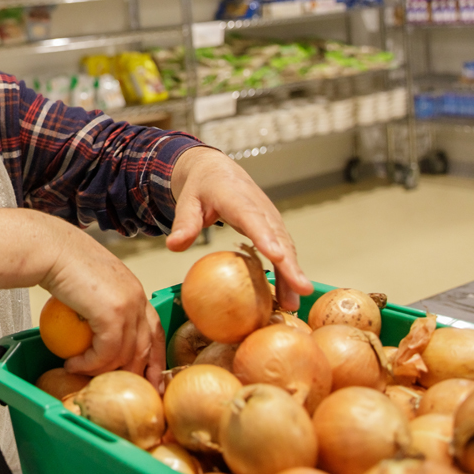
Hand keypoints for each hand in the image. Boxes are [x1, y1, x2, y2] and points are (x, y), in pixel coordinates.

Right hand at [37, 215, 165, 388]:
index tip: (148, 379)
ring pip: (125, 354)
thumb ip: (100, 305)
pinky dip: (89, 364)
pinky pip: (105, 352)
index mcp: (136, 291)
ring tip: (81, 372)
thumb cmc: (62, 263)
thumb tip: (93, 333)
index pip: (155, 330)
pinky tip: (72, 364)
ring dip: (103, 370)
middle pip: (146, 347)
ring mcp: (128, 306)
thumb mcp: (91, 285)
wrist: (51, 249)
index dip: (154, 358)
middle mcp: (138, 298)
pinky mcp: (111, 314)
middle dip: (136, 374)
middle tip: (120, 390)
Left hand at [166, 147, 313, 310]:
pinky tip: (289, 295)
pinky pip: (283, 249)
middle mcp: (260, 208)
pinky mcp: (273, 227)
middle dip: (289, 264)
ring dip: (292, 273)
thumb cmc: (202, 187)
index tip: (277, 256)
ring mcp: (270, 218)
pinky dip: (288, 271)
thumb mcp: (187, 200)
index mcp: (236, 197)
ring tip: (294, 303)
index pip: (253, 218)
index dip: (266, 237)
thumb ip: (184, 222)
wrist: (218, 170)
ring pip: (285, 246)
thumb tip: (174, 246)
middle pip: (277, 237)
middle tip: (299, 289)